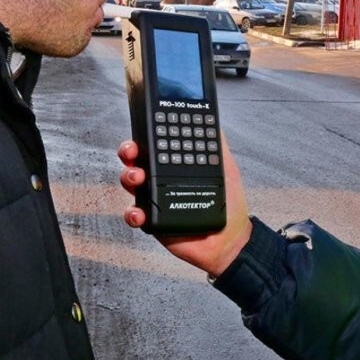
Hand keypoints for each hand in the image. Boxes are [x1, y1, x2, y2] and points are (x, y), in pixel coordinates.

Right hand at [118, 135, 252, 277]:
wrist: (231, 238)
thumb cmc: (230, 204)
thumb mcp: (226, 168)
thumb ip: (218, 144)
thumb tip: (213, 121)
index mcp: (176, 165)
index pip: (156, 145)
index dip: (146, 135)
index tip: (145, 128)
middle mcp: (162, 180)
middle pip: (137, 160)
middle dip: (129, 152)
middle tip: (132, 152)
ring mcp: (156, 200)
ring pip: (131, 184)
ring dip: (128, 177)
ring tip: (138, 178)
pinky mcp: (153, 221)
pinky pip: (134, 215)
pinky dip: (132, 213)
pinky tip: (140, 212)